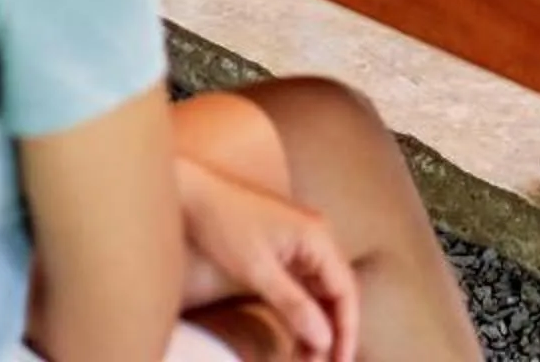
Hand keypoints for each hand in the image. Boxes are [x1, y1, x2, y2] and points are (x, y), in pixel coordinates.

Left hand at [177, 158, 357, 361]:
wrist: (192, 193)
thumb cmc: (223, 224)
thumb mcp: (257, 270)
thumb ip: (293, 304)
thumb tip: (324, 338)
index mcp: (318, 237)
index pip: (345, 291)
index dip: (347, 330)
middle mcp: (317, 238)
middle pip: (337, 294)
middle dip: (334, 333)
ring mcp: (302, 244)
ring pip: (321, 294)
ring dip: (318, 327)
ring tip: (309, 360)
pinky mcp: (286, 251)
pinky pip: (305, 288)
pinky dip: (303, 314)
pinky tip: (298, 340)